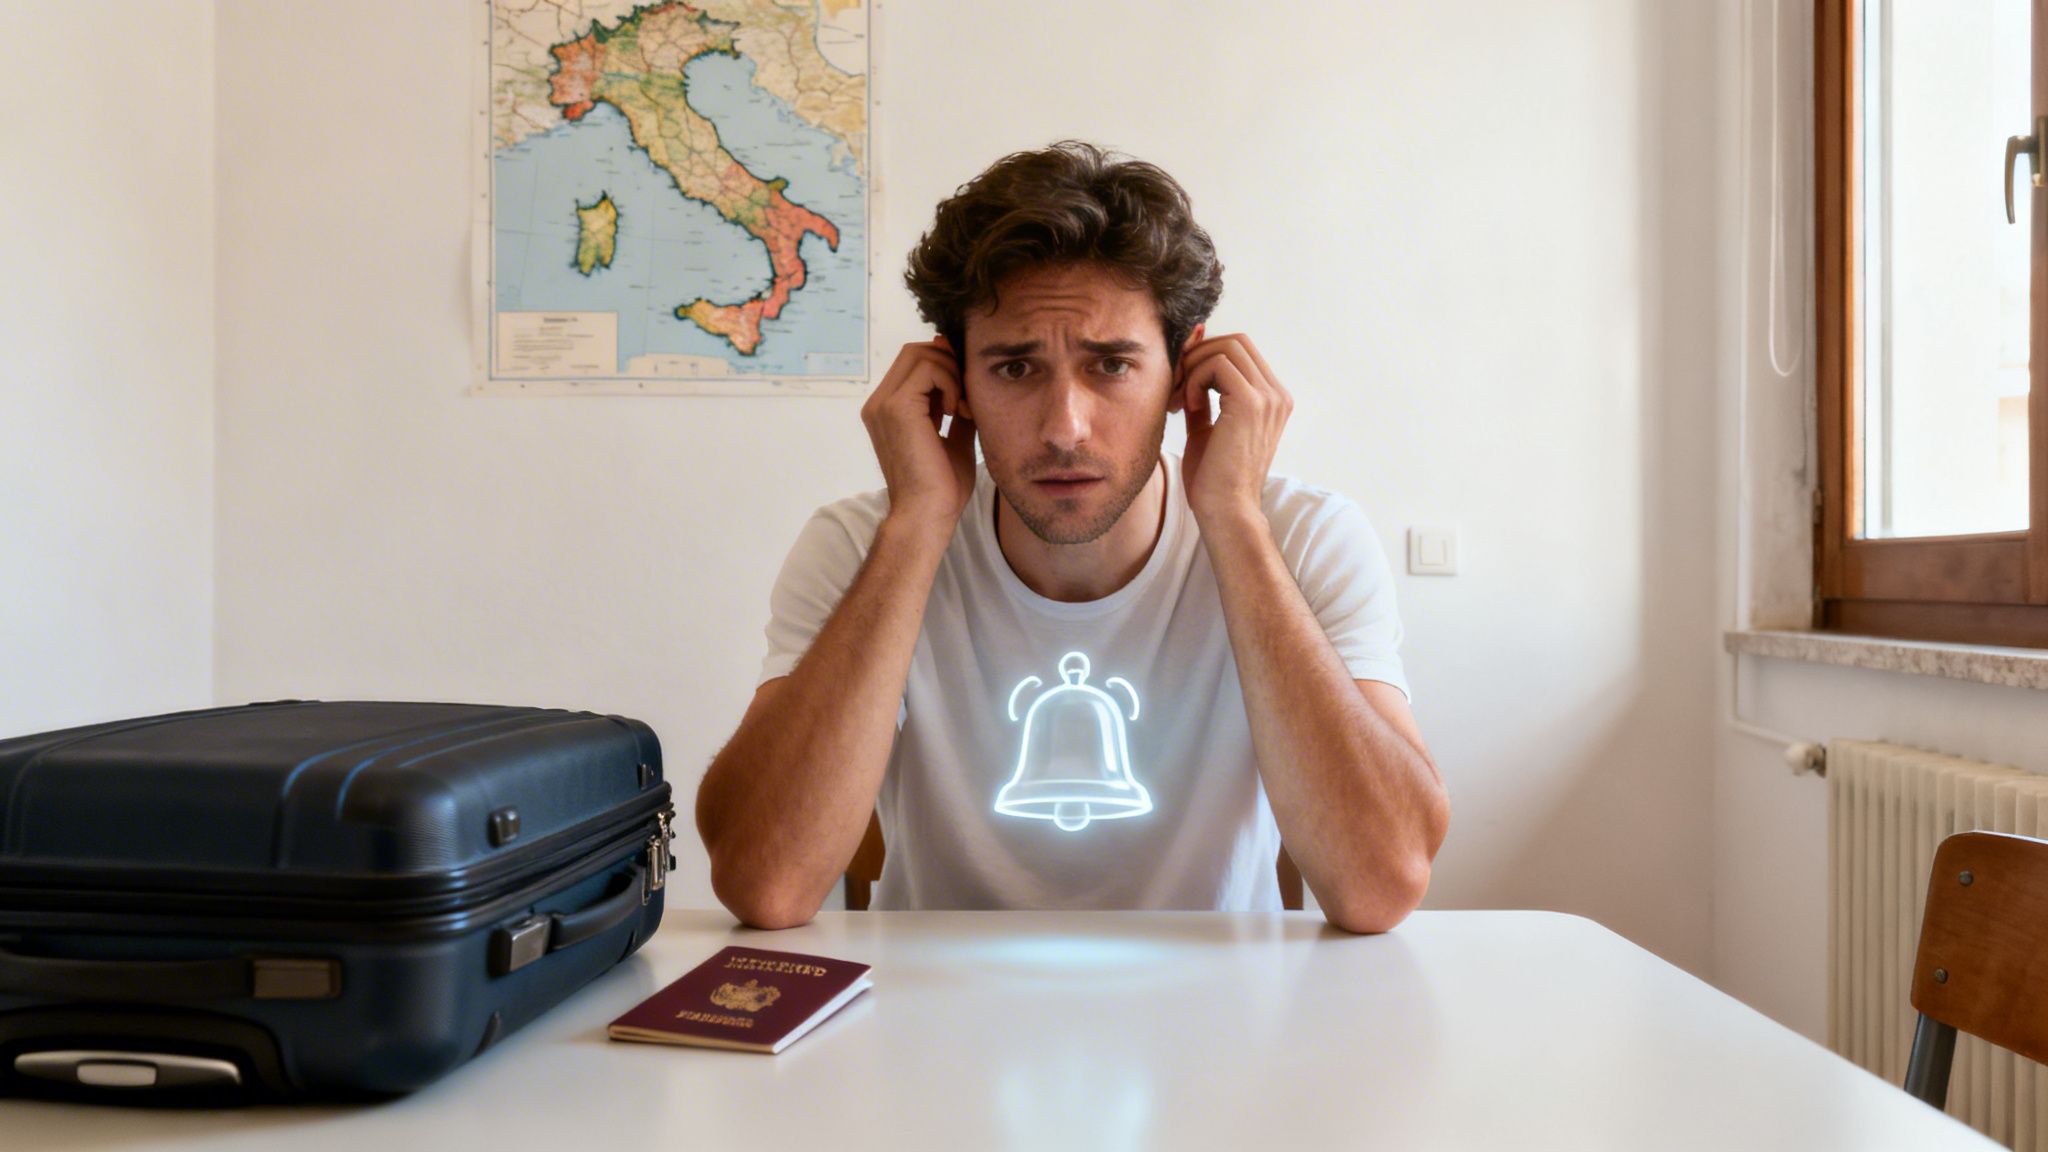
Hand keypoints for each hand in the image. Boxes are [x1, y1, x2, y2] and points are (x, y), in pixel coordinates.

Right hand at [861, 340, 976, 536]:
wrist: (928, 514)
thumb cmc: (941, 487)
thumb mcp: (954, 439)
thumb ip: (954, 409)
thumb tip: (970, 385)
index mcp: (887, 410)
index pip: (914, 363)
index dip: (944, 366)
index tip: (965, 396)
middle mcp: (879, 403)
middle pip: (915, 350)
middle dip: (949, 364)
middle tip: (965, 399)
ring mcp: (883, 403)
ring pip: (922, 353)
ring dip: (952, 374)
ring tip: (961, 409)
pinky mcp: (896, 407)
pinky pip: (928, 369)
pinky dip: (950, 383)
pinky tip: (956, 412)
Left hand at [1178, 333, 1290, 525]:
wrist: (1225, 511)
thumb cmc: (1213, 478)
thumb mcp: (1206, 428)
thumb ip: (1203, 396)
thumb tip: (1190, 364)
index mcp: (1272, 400)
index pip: (1241, 351)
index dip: (1207, 355)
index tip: (1183, 384)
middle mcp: (1277, 395)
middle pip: (1236, 341)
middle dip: (1199, 355)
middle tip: (1178, 386)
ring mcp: (1269, 397)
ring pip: (1226, 347)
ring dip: (1195, 367)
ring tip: (1182, 400)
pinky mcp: (1252, 403)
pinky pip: (1217, 364)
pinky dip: (1195, 379)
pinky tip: (1188, 407)